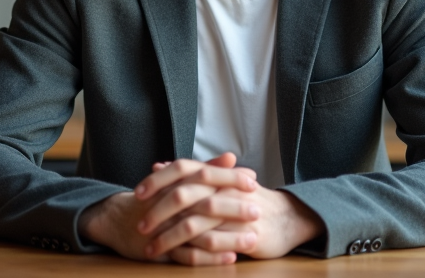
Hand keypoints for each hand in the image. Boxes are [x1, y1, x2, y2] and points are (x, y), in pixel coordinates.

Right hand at [79, 153, 257, 263]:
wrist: (119, 220)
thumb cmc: (156, 198)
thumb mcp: (178, 179)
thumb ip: (206, 168)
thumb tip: (232, 157)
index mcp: (176, 182)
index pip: (205, 175)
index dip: (229, 177)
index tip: (253, 181)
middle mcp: (171, 203)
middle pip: (204, 203)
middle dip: (233, 207)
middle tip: (257, 210)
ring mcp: (166, 227)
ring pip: (200, 232)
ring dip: (228, 236)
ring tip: (252, 239)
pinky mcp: (162, 249)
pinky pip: (189, 255)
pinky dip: (211, 258)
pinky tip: (230, 257)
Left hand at [139, 167, 324, 262]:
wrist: (287, 218)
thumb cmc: (247, 200)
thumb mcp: (218, 182)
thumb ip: (187, 175)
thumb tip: (158, 165)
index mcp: (216, 176)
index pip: (182, 169)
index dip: (158, 180)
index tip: (137, 193)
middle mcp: (223, 189)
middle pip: (184, 196)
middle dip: (158, 212)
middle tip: (140, 226)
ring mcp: (234, 212)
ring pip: (194, 223)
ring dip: (169, 237)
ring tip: (151, 249)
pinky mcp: (243, 235)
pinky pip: (212, 244)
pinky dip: (192, 252)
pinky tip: (177, 259)